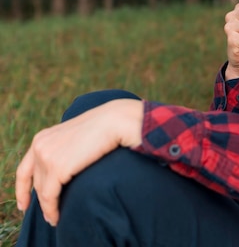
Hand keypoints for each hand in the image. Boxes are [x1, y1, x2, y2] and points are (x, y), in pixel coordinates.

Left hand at [15, 98, 143, 225]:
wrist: (114, 121)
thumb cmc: (103, 128)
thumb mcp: (76, 137)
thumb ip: (64, 150)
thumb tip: (65, 167)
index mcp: (42, 138)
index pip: (24, 169)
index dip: (22, 189)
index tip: (24, 204)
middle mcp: (39, 146)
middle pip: (36, 182)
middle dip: (40, 200)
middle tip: (49, 213)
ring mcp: (46, 157)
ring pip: (42, 191)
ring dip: (47, 208)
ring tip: (55, 218)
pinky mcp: (57, 168)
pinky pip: (49, 197)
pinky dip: (52, 210)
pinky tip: (56, 217)